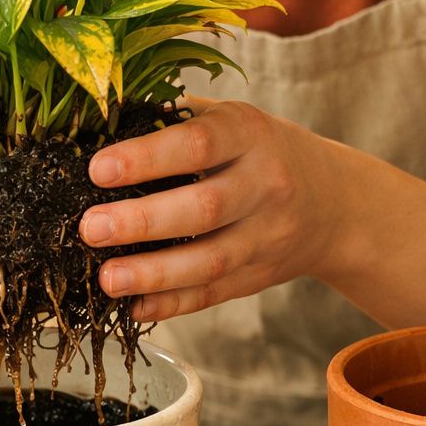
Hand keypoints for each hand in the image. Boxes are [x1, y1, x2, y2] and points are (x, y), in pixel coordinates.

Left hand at [81, 98, 348, 320]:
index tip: (98, 170)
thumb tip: (96, 125)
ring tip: (106, 278)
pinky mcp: (260, 275)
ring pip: (211, 261)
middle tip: (90, 228)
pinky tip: (135, 307)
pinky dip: (174, 304)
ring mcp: (266, 236)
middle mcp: (265, 184)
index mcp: (249, 133)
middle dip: (143, 221)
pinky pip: (215, 294)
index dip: (147, 158)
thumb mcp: (230, 118)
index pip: (197, 144)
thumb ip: (175, 119)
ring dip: (154, 274)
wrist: (335, 203)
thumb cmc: (257, 150)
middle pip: (204, 208)